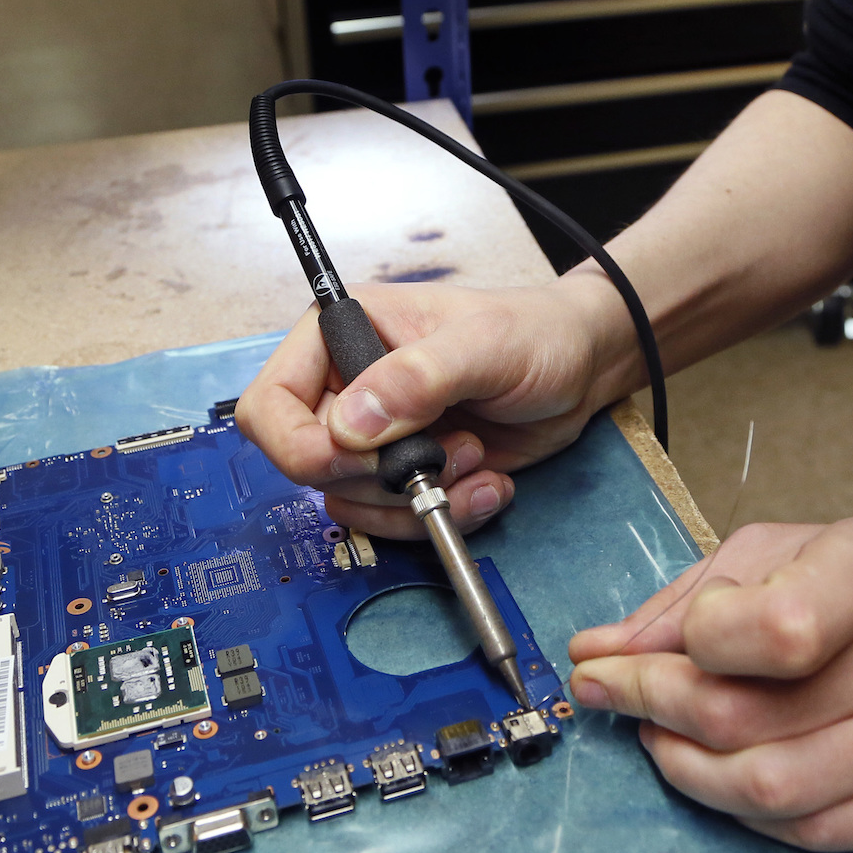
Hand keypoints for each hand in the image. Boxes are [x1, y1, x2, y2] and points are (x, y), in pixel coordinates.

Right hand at [236, 277, 630, 538]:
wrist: (583, 367)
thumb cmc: (535, 332)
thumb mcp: (482, 345)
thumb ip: (416, 379)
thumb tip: (351, 425)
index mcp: (342, 335)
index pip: (269, 405)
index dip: (301, 445)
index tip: (362, 457)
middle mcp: (347, 387)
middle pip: (308, 466)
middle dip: (379, 478)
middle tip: (443, 452)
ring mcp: (376, 437)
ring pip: (352, 503)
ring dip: (417, 500)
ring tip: (475, 460)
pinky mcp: (407, 474)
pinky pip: (394, 520)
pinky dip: (442, 516)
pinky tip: (487, 482)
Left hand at [567, 519, 852, 851]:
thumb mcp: (776, 551)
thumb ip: (686, 599)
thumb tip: (600, 651)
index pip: (774, 629)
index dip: (687, 645)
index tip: (632, 648)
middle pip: (750, 718)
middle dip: (653, 708)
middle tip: (612, 694)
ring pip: (769, 788)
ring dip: (686, 768)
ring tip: (660, 734)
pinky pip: (807, 830)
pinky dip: (741, 808)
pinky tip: (719, 771)